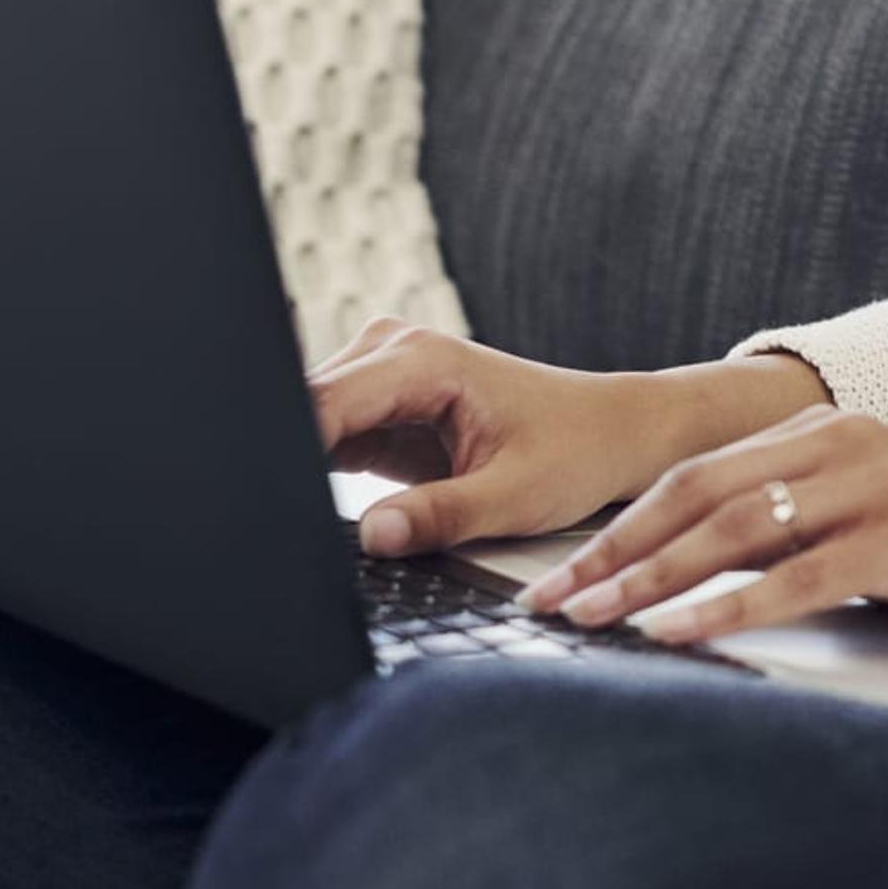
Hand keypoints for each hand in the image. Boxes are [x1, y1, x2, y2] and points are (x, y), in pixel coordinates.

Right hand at [309, 315, 689, 555]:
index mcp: (422, 360)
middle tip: (288, 525)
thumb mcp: (516, 496)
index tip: (274, 504)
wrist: (612, 432)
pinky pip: (326, 439)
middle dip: (289, 464)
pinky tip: (327, 505)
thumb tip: (372, 536)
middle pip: (301, 407)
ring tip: (312, 517)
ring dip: (302, 469)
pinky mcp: (379, 409)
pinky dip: (318, 474)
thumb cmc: (578, 451)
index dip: (287, 453)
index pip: (320, 402)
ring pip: (305, 423)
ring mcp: (381, 378)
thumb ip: (441, 516)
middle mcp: (392, 353)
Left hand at [519, 404, 887, 647]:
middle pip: (697, 495)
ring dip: (652, 579)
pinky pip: (798, 576)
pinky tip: (680, 634)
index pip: (693, 477)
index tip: (556, 578)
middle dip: (613, 552)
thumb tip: (685, 591)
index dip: (617, 527)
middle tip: (548, 604)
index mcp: (821, 435)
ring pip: (736, 529)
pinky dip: (729, 608)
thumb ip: (792, 542)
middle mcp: (840, 444)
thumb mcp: (867, 532)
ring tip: (593, 619)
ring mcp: (875, 484)